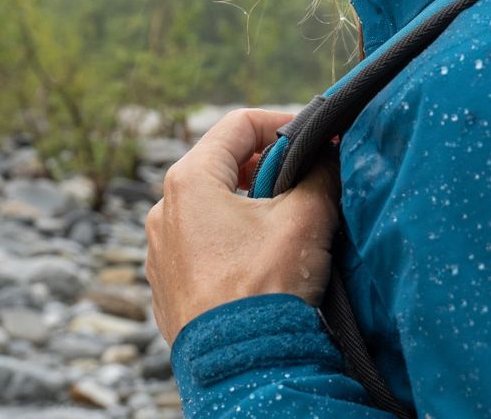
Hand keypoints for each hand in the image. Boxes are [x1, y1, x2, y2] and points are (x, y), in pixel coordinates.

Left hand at [145, 108, 340, 344]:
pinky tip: (260, 263)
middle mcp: (163, 211)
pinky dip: (230, 242)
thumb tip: (329, 153)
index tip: (312, 137)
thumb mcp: (306, 218)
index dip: (281, 122)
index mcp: (189, 182)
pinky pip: (200, 247)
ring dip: (248, 207)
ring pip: (210, 209)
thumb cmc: (266, 288)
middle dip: (266, 168)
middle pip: (220, 166)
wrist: (241, 367)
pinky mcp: (167, 287)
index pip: (237, 125)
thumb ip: (320, 174)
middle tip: (304, 180)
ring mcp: (161, 252)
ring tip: (285, 226)